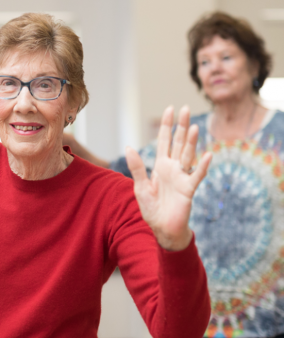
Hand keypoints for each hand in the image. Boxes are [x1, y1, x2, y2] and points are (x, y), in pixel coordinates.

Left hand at [126, 106, 211, 250]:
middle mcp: (173, 168)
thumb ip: (137, 167)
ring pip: (188, 155)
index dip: (167, 125)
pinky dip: (203, 166)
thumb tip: (128, 147)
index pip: (164, 140)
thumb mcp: (140, 186)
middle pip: (178, 142)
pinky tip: (208, 155)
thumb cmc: (151, 208)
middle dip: (181, 126)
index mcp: (160, 165)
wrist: (162, 229)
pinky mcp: (188, 190)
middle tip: (185, 108)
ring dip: (191, 142)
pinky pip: (197, 176)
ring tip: (193, 127)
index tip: (170, 109)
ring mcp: (182, 177)